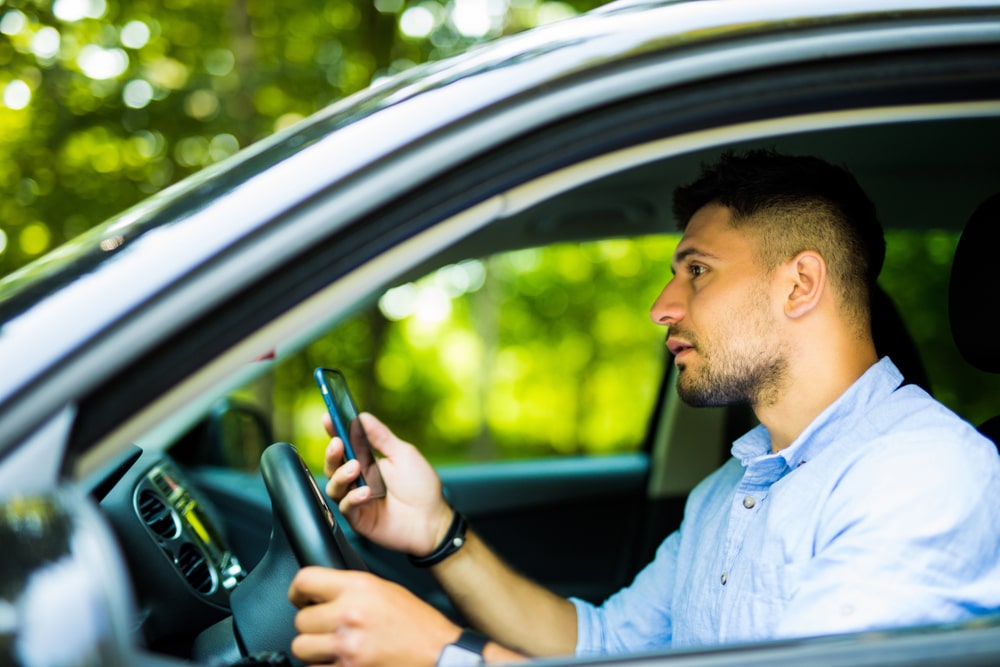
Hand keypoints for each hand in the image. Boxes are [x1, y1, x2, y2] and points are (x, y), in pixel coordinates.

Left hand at [289, 566, 459, 666]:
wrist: (437, 654)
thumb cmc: (416, 624)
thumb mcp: (384, 590)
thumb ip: (350, 589)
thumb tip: (321, 593)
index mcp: (359, 588)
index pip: (305, 581)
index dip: (298, 591)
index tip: (301, 598)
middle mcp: (350, 615)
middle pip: (300, 620)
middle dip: (312, 625)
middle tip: (328, 627)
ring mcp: (347, 647)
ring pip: (302, 647)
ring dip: (314, 649)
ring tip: (335, 646)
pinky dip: (326, 666)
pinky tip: (344, 660)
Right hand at [324, 412, 452, 555]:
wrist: (433, 520)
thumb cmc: (421, 487)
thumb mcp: (403, 454)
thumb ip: (381, 437)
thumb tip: (362, 416)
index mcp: (367, 462)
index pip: (345, 445)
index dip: (334, 431)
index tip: (328, 417)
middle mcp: (358, 480)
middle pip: (333, 466)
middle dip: (332, 454)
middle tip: (338, 443)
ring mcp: (357, 500)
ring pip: (334, 487)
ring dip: (341, 475)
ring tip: (355, 467)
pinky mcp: (359, 519)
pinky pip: (346, 508)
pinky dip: (353, 498)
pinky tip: (365, 492)